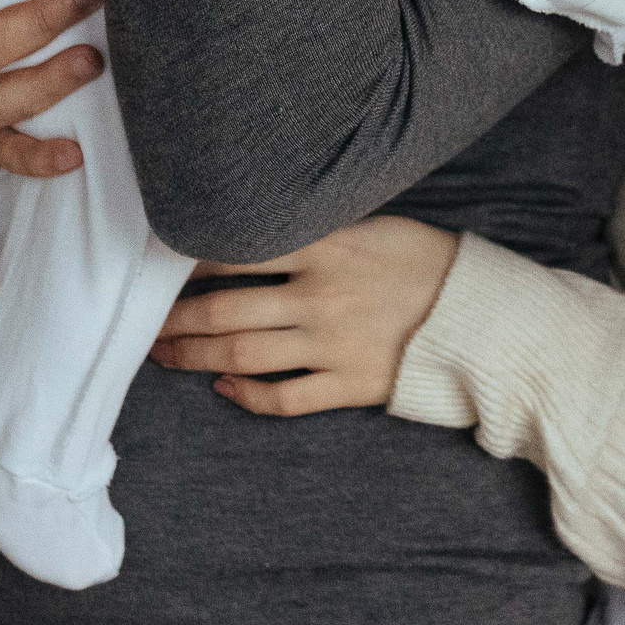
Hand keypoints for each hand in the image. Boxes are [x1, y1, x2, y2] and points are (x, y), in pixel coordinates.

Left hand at [148, 216, 462, 414]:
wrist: (483, 313)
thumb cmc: (426, 259)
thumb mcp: (374, 225)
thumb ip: (317, 231)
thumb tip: (259, 229)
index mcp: (327, 250)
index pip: (237, 252)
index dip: (189, 261)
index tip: (160, 265)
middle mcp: (321, 298)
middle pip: (224, 311)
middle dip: (174, 319)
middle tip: (141, 322)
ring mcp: (333, 345)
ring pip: (241, 356)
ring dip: (193, 357)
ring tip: (162, 356)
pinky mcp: (349, 385)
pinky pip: (284, 399)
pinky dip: (247, 397)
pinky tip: (224, 389)